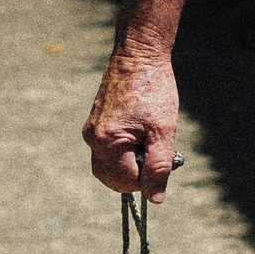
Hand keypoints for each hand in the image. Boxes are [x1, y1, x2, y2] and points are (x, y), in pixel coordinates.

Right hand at [83, 50, 178, 202]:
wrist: (138, 54)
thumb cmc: (153, 89)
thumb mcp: (163, 132)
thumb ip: (159, 167)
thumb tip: (155, 199)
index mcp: (107, 142)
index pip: (126, 182)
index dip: (148, 179)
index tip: (162, 159)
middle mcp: (93, 139)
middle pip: (112, 179)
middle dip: (136, 175)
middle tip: (154, 151)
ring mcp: (91, 131)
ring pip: (109, 166)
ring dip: (130, 164)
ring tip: (148, 140)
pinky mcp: (95, 124)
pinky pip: (107, 151)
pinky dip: (124, 152)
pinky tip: (140, 132)